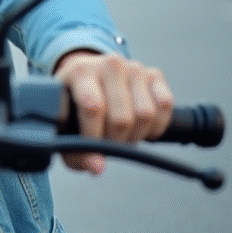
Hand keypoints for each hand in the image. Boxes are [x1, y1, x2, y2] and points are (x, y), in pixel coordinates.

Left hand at [53, 50, 173, 175]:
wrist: (89, 77)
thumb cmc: (75, 105)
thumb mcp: (65, 125)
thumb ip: (75, 152)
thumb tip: (97, 167)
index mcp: (80, 72)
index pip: (93, 107)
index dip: (95, 137)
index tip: (93, 150)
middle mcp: (109, 64)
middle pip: (122, 117)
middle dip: (117, 140)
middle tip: (110, 143)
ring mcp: (134, 67)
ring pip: (146, 113)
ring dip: (137, 134)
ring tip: (123, 135)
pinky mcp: (154, 74)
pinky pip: (165, 105)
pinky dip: (157, 125)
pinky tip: (141, 126)